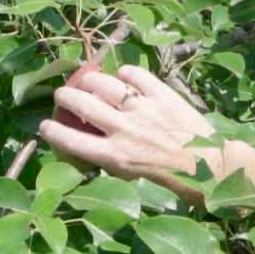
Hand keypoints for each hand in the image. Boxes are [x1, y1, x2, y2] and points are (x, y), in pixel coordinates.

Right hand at [38, 65, 229, 196]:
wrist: (210, 166)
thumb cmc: (172, 180)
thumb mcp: (133, 177)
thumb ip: (111, 159)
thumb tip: (93, 146)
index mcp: (115, 155)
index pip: (71, 140)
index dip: (51, 131)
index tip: (44, 125)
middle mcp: (124, 130)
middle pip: (81, 104)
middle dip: (64, 97)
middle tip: (61, 96)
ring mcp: (143, 109)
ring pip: (103, 83)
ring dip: (89, 80)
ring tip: (86, 80)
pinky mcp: (162, 95)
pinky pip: (135, 75)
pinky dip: (125, 73)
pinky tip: (122, 77)